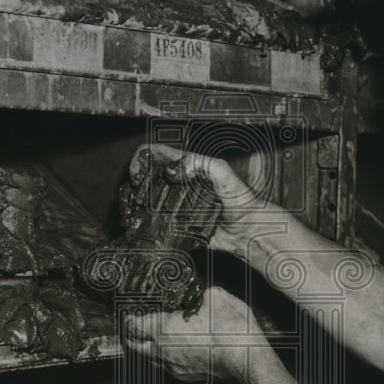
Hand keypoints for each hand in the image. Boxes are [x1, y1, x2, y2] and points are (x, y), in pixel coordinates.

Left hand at [123, 287, 268, 383]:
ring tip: (153, 335)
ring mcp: (174, 367)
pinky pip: (166, 366)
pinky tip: (175, 347)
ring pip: (149, 358)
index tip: (128, 311)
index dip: (128, 316)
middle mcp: (163, 351)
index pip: (133, 324)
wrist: (248, 361)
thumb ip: (198, 292)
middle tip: (133, 324)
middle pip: (134, 344)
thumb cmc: (232, 330)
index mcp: (164, 329)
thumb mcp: (215, 296)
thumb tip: (195, 291)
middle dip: (131, 334)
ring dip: (147, 346)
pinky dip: (164, 356)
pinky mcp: (186, 376)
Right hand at [127, 144, 262, 253]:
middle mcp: (183, 182)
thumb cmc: (242, 201)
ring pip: (152, 196)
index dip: (143, 157)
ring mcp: (180, 202)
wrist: (248, 230)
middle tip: (135, 188)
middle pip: (151, 174)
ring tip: (136, 204)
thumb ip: (201, 164)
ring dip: (141, 199)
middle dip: (138, 178)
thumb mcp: (224, 173)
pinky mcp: (180, 221)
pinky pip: (159, 220)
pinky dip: (149, 219)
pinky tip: (146, 221)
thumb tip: (177, 168)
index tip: (138, 170)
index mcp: (191, 166)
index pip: (159, 153)